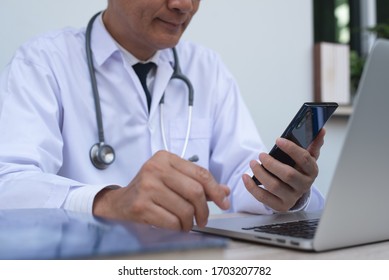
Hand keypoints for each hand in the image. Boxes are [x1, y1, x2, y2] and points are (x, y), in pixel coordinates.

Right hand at [93, 150, 229, 230]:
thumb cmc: (149, 188)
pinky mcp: (141, 205)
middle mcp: (155, 168)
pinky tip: (175, 225)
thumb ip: (198, 183)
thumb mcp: (172, 179)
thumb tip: (225, 191)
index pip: (200, 173)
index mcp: (165, 158)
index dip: (216, 190)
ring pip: (185, 209)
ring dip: (190, 221)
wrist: (120, 201)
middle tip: (204, 219)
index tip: (223, 202)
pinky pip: (172, 221)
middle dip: (205, 210)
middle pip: (195, 191)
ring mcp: (147, 186)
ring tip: (187, 223)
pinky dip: (178, 227)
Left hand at [242, 129, 324, 211]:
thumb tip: (320, 130)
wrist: (295, 191)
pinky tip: (246, 177)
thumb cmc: (298, 171)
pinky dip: (252, 187)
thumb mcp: (307, 158)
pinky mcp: (279, 205)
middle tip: (261, 155)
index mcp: (311, 171)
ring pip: (274, 186)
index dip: (291, 148)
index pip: (304, 159)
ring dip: (260, 173)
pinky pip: (263, 197)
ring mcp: (291, 197)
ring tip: (252, 163)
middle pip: (288, 175)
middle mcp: (303, 186)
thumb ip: (313, 144)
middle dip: (271, 163)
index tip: (278, 140)